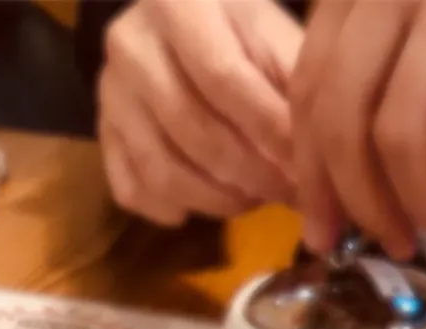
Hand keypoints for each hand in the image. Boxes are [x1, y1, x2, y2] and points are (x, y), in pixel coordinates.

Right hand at [99, 0, 302, 225]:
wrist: (178, 25)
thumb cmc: (241, 32)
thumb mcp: (274, 36)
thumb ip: (296, 87)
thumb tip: (322, 164)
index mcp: (176, 4)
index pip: (225, 79)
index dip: (272, 132)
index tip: (310, 166)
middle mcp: (129, 44)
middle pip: (196, 132)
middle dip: (254, 176)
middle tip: (292, 194)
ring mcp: (109, 93)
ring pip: (164, 172)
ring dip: (221, 201)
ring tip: (258, 198)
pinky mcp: (102, 133)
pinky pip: (135, 191)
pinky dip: (177, 210)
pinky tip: (211, 204)